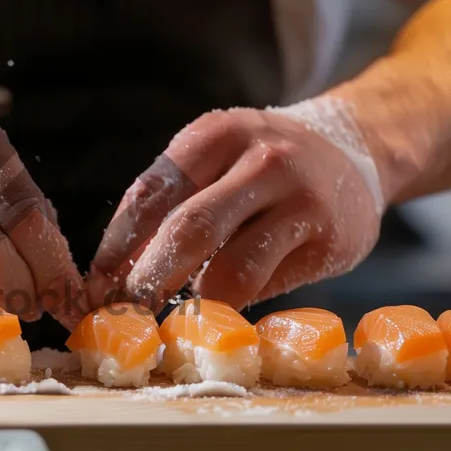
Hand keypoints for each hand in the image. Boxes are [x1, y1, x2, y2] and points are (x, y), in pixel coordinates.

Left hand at [88, 97, 383, 310]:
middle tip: (126, 312)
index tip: (97, 283)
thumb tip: (115, 273)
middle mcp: (262, 160)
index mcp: (217, 134)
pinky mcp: (330, 240)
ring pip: (233, 268)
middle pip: (190, 229)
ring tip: (173, 316)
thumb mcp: (214, 159)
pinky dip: (237, 303)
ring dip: (195, 300)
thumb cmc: (259, 164)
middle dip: (148, 279)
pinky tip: (222, 305)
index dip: (119, 244)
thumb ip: (171, 203)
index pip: (152, 193)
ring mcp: (302, 201)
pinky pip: (269, 285)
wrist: (353, 150)